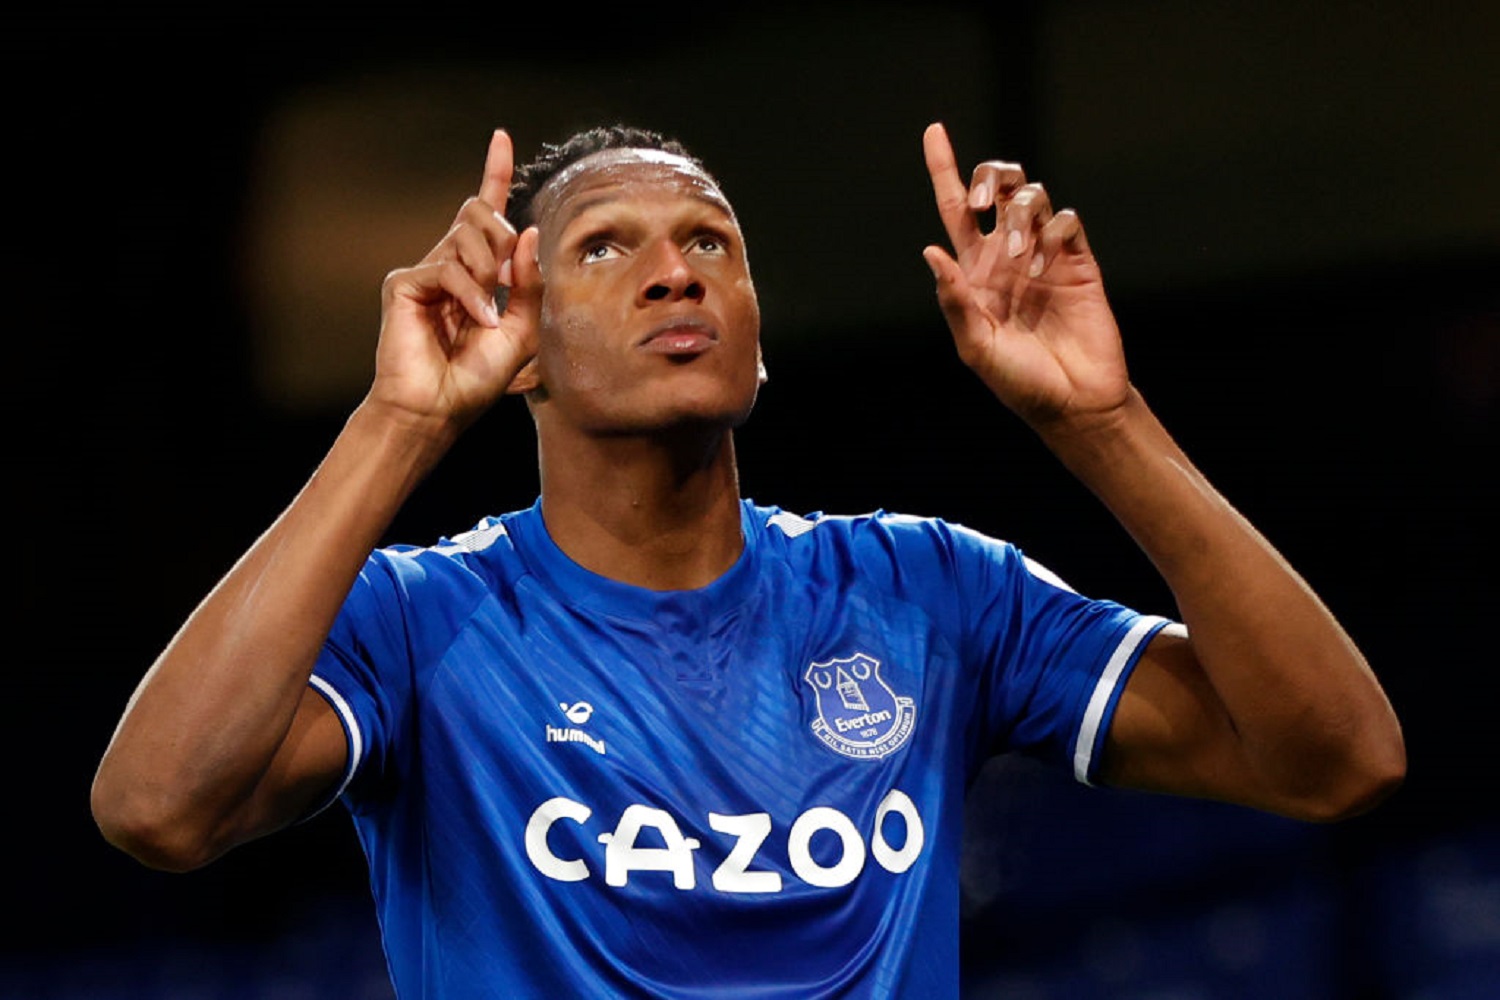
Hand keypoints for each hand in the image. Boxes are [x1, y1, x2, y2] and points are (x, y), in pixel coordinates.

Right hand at [370, 129, 542, 432]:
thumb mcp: (521, 329)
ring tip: (484, 316)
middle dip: (503, 239)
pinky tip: (475, 323)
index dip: (494, 173)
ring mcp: (425, 272)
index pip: (484, 212)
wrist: (439, 408)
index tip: (502, 137)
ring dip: (489, 274)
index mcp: (477, 272)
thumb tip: (528, 231)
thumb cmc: (476, 378)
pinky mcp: (404, 283)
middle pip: (481, 213)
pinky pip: (449, 268)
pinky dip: (471, 296)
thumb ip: (528, 282)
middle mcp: (450, 264)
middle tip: (505, 279)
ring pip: (468, 235)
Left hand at [921, 123, 1129, 430]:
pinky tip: (1046, 270)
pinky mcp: (1078, 260)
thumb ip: (955, 301)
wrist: (1074, 401)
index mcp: (975, 271)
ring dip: (1021, 219)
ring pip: (1031, 197)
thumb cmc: (1019, 382)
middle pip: (996, 187)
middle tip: (984, 207)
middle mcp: (1008, 254)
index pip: (954, 210)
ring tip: (1022, 262)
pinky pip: (1065, 221)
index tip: (933, 131)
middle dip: (988, 180)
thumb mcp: (976, 346)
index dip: (944, 169)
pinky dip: (1053, 235)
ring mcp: (1044, 253)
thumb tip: (931, 251)